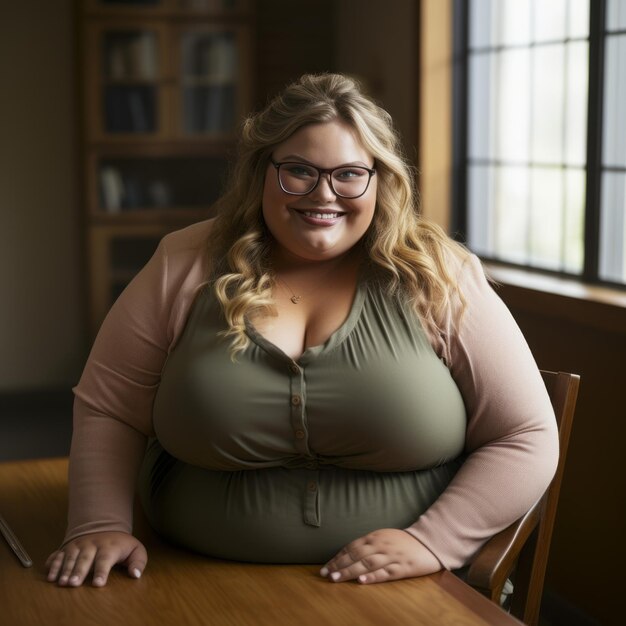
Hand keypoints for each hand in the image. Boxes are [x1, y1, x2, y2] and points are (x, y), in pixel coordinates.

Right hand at [46, 531, 146, 586]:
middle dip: (78, 571)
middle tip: (73, 584)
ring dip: (65, 569)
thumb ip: (138, 562)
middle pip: (85, 558)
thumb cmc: (121, 545)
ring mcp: (78, 545)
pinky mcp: (67, 547)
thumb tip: (135, 575)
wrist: (105, 525)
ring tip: (61, 582)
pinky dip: (53, 564)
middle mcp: (92, 544)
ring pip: (70, 556)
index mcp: (110, 546)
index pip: (106, 559)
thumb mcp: (135, 550)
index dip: (102, 572)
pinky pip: (58, 554)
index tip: (98, 584)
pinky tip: (50, 575)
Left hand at [320, 528, 440, 583]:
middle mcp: (381, 545)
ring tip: (337, 578)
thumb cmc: (402, 541)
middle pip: (356, 555)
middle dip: (339, 565)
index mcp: (375, 536)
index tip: (325, 567)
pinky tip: (362, 581)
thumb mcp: (383, 537)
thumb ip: (368, 544)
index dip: (338, 557)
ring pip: (367, 564)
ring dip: (350, 571)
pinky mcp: (402, 568)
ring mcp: (391, 556)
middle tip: (326, 574)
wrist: (428, 542)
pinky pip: (385, 573)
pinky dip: (372, 577)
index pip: (352, 547)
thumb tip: (347, 554)